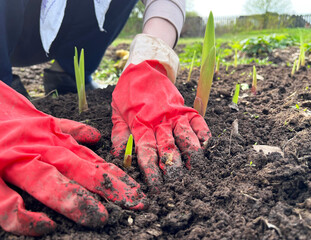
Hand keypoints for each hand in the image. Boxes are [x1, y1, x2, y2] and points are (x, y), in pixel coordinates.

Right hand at [0, 81, 145, 235]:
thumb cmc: (11, 114)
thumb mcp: (44, 119)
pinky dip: (25, 218)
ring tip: (98, 217)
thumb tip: (95, 137)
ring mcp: (16, 161)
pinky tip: (46, 227)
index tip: (136, 191)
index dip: (116, 176)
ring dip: (76, 200)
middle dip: (109, 188)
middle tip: (132, 205)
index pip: (93, 160)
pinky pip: (7, 202)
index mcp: (54, 139)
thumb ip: (70, 129)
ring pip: (51, 182)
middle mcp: (41, 149)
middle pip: (81, 169)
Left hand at [111, 60, 210, 190]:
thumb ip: (119, 134)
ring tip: (197, 168)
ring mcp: (174, 114)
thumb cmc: (128, 93)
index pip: (147, 151)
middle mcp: (160, 121)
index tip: (157, 185)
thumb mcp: (117, 113)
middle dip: (174, 166)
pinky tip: (207, 145)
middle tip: (179, 182)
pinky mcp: (185, 108)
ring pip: (186, 136)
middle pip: (168, 147)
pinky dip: (204, 133)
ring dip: (193, 153)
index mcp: (141, 125)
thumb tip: (119, 157)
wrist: (144, 67)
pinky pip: (198, 121)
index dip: (152, 170)